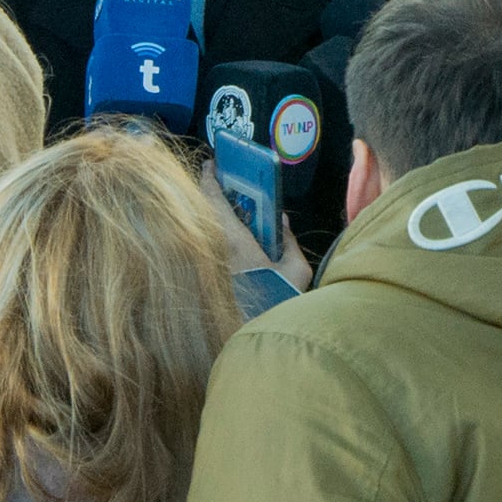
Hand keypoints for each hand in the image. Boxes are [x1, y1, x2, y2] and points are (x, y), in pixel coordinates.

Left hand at [201, 164, 311, 290]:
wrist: (262, 337)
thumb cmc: (280, 299)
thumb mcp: (297, 269)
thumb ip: (289, 241)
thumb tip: (282, 221)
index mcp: (234, 241)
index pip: (213, 199)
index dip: (209, 178)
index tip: (210, 164)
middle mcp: (216, 251)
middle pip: (205, 213)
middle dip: (211, 197)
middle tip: (222, 184)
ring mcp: (210, 267)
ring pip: (206, 233)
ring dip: (215, 221)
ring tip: (230, 213)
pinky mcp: (210, 281)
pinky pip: (210, 250)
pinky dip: (216, 241)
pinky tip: (231, 243)